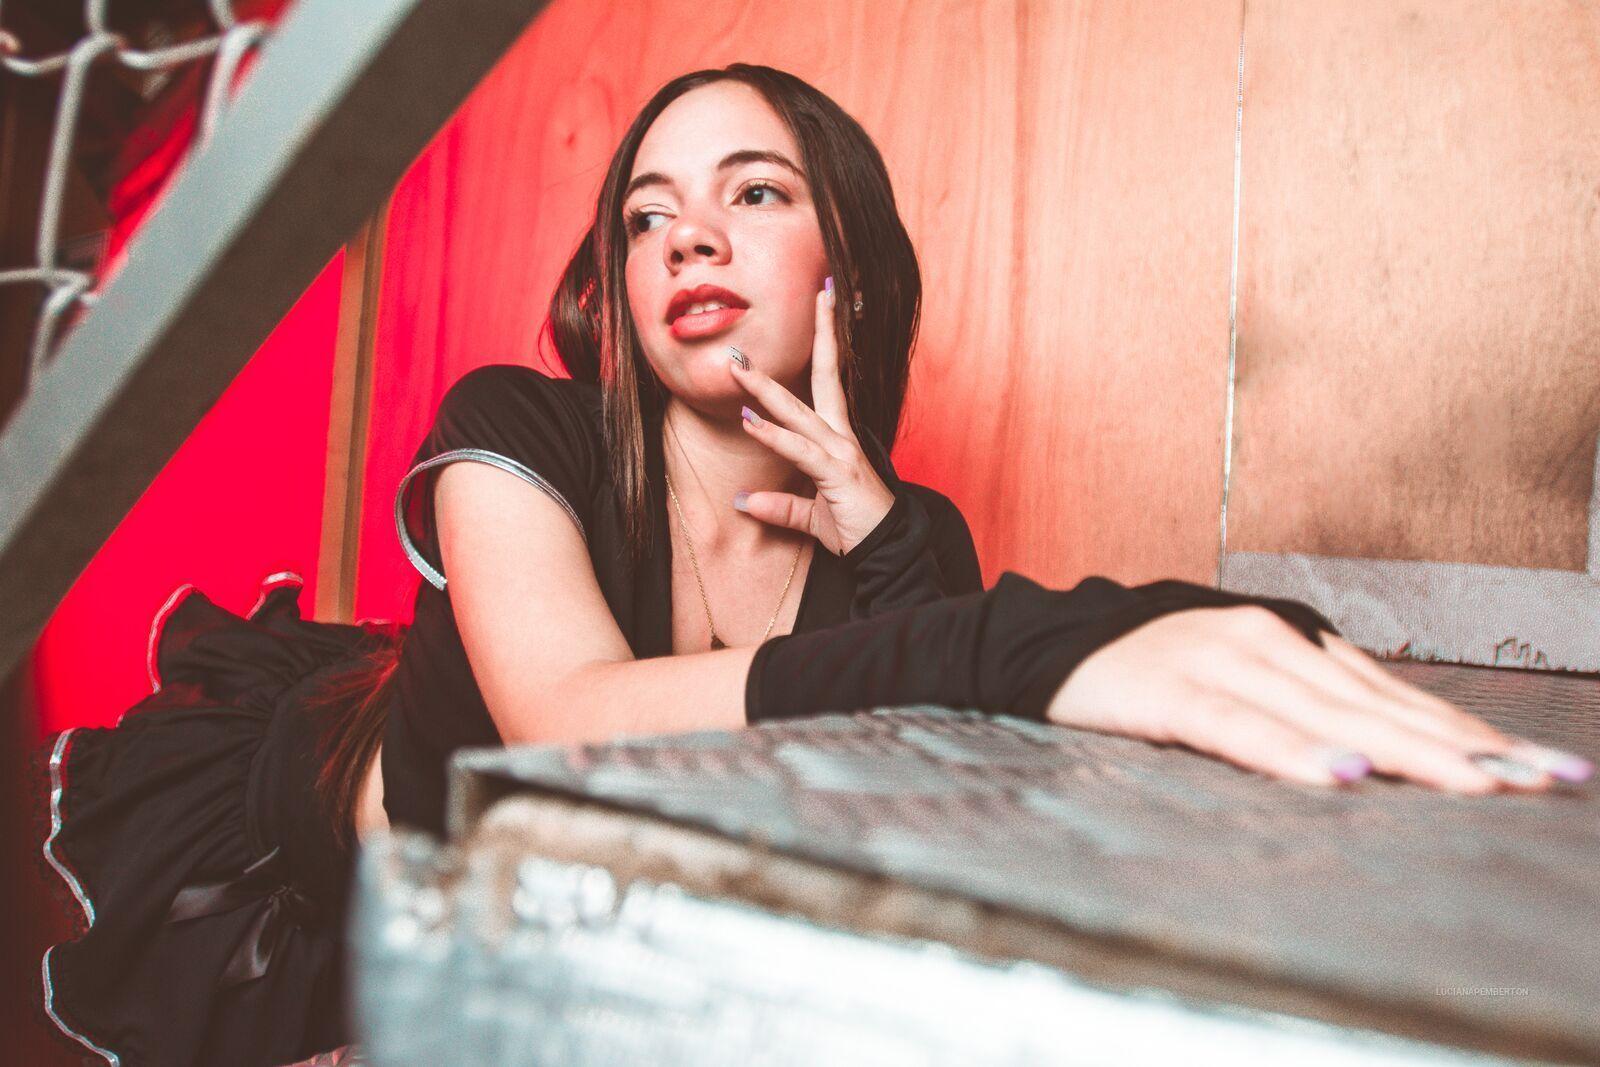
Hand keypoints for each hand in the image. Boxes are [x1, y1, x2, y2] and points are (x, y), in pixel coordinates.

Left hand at [727, 280, 896, 555]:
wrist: (886, 552)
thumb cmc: (856, 529)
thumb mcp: (813, 516)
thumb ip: (781, 505)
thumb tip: (743, 501)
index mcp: (839, 437)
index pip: (830, 381)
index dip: (825, 345)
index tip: (819, 309)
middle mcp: (842, 436)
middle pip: (827, 374)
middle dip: (820, 332)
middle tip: (814, 293)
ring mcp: (841, 452)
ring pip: (799, 410)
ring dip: (764, 387)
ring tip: (737, 365)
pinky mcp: (837, 473)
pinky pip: (798, 449)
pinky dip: (771, 434)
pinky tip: (747, 419)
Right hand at [1046, 604, 1593, 792]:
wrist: (1047, 642)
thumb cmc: (1152, 668)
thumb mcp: (1239, 676)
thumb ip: (1306, 702)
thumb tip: (1388, 749)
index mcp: (1292, 640)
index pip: (1397, 694)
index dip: (1469, 733)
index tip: (1541, 769)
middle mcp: (1269, 640)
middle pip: (1379, 705)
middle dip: (1466, 749)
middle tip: (1540, 782)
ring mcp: (1220, 660)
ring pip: (1327, 713)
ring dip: (1404, 753)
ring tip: (1472, 784)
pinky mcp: (1170, 690)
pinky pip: (1242, 728)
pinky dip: (1293, 751)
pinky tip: (1338, 775)